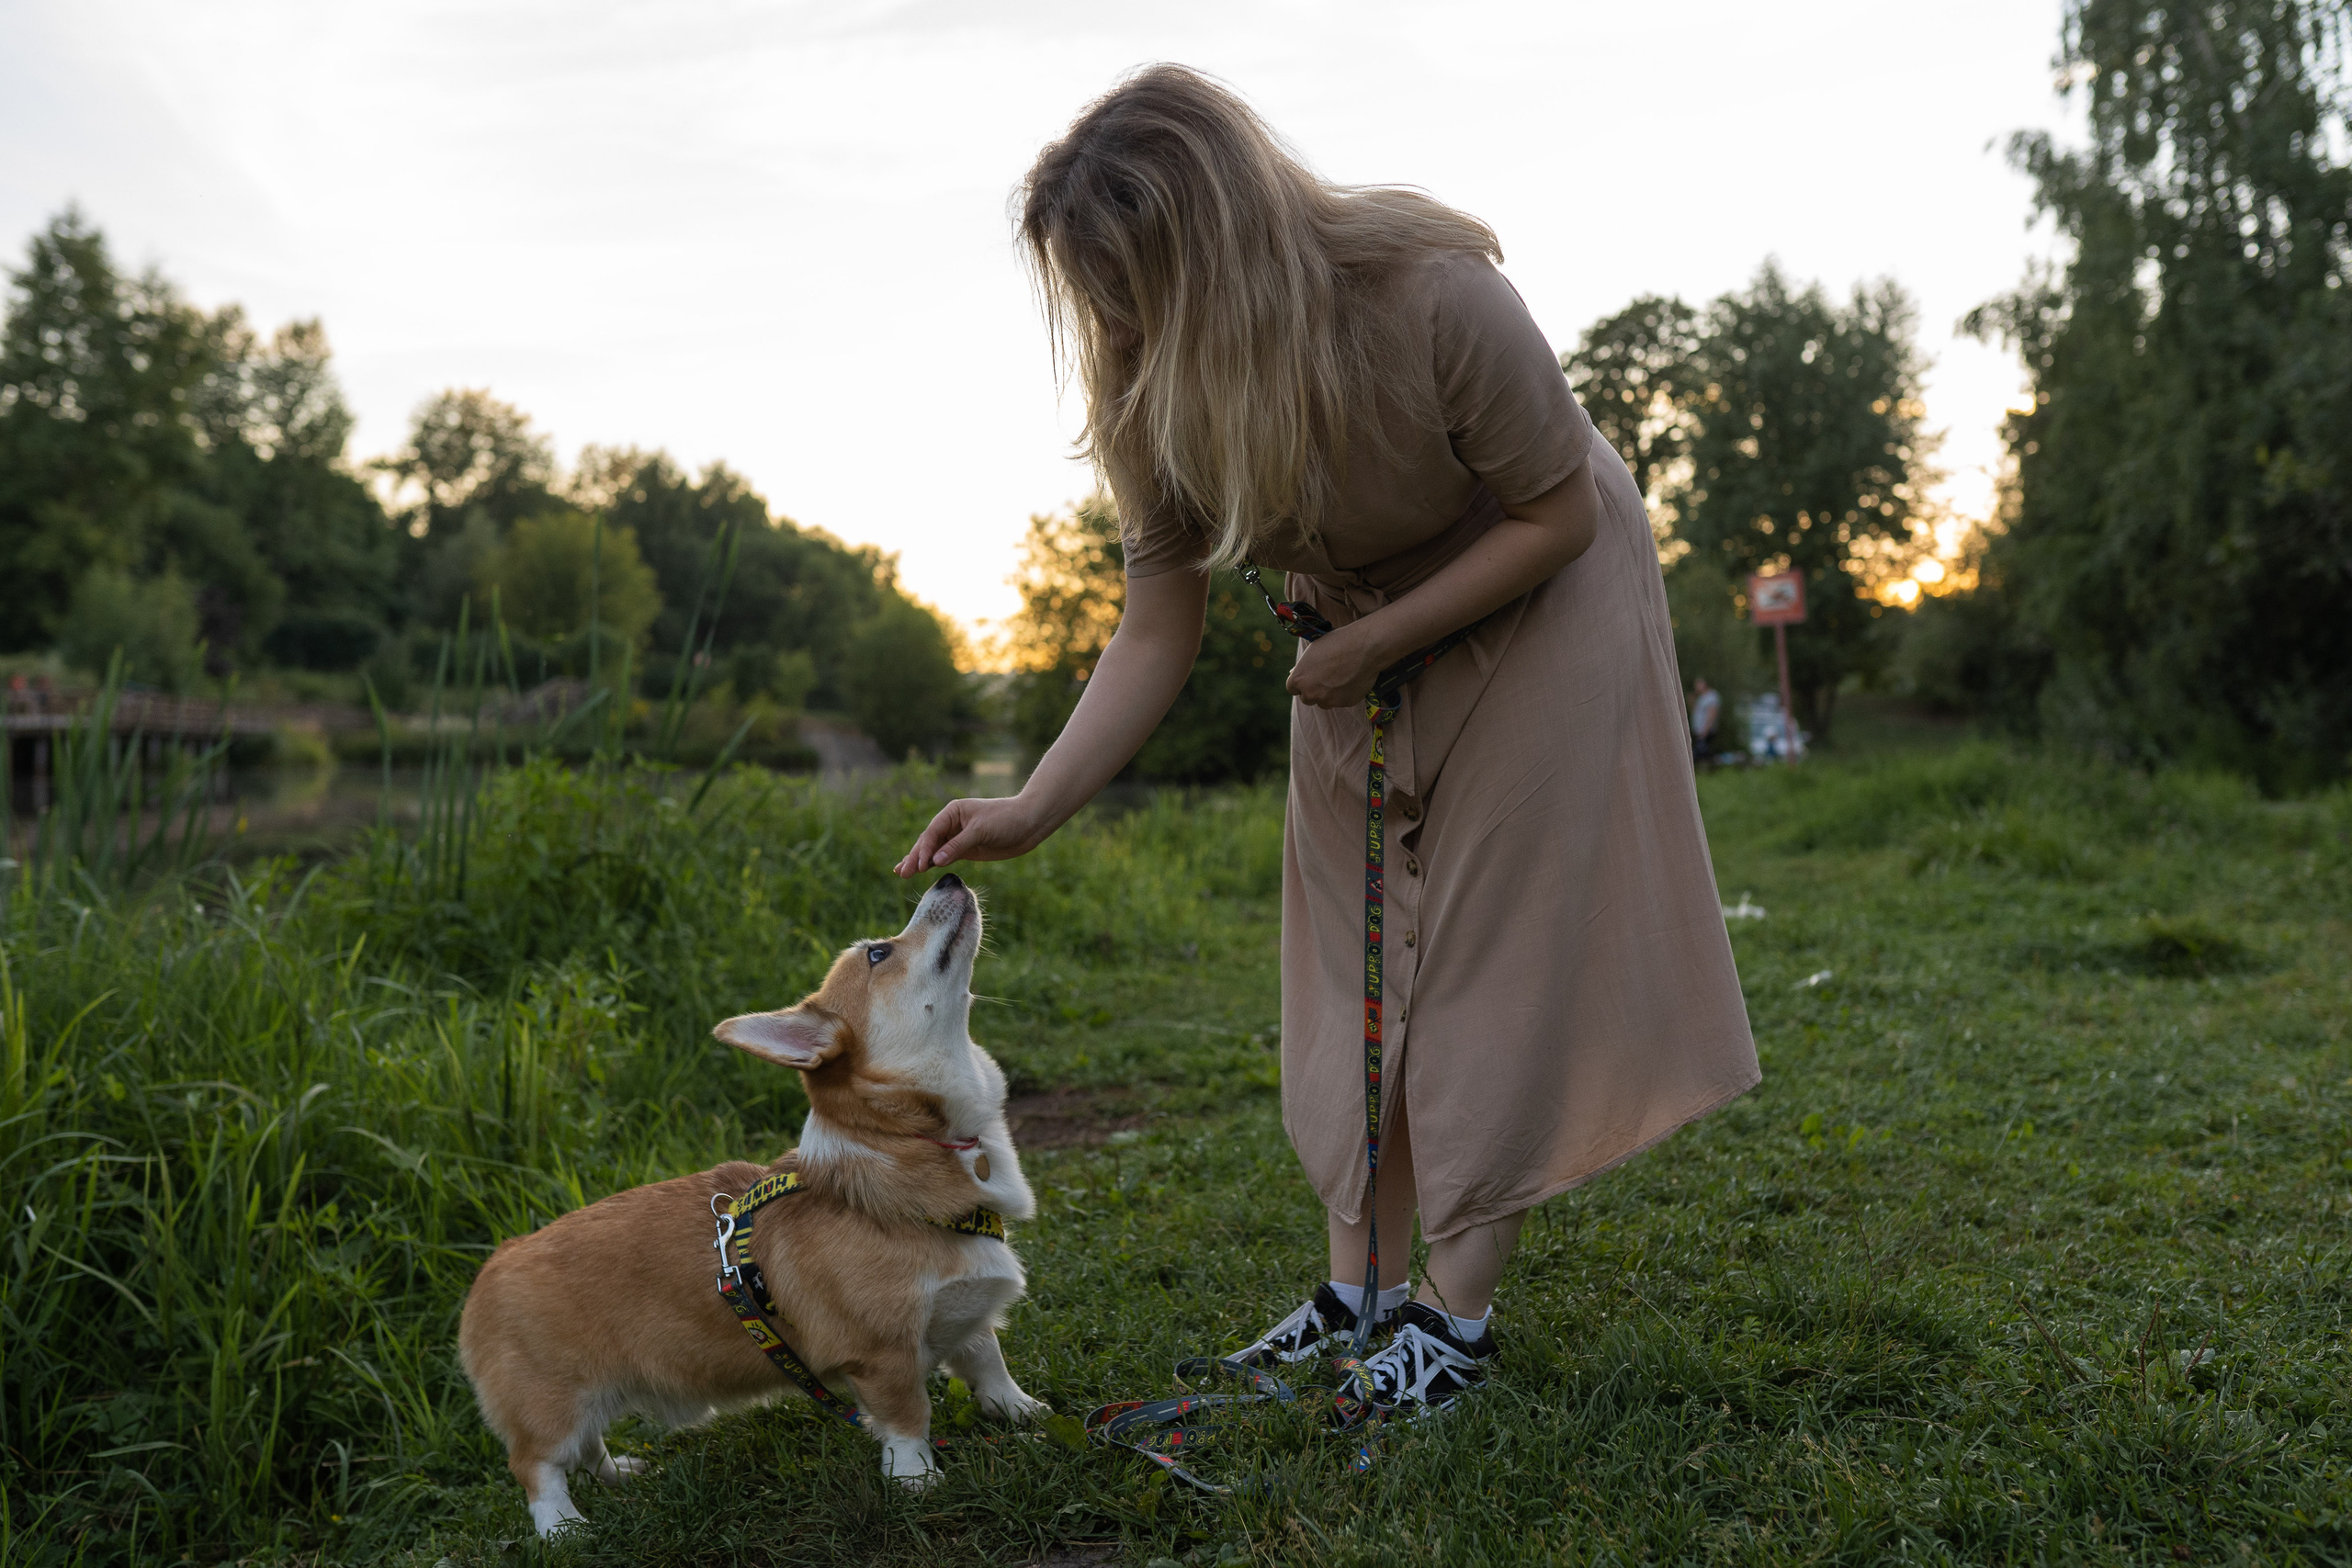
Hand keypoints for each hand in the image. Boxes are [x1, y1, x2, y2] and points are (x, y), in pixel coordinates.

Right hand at [895, 796, 1049, 875]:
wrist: (1030, 823)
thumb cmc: (1006, 819)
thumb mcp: (981, 831)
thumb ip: (958, 846)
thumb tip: (935, 861)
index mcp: (953, 812)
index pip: (932, 832)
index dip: (924, 849)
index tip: (919, 865)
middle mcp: (952, 824)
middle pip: (928, 842)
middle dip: (915, 857)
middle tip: (901, 873)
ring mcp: (958, 838)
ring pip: (934, 851)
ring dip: (919, 862)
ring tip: (901, 873)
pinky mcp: (966, 850)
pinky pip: (945, 858)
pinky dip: (933, 865)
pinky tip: (920, 871)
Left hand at [1285, 621, 1388, 709]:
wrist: (1365, 647)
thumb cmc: (1337, 642)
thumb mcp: (1313, 650)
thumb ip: (1304, 666)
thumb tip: (1294, 672)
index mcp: (1299, 679)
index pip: (1293, 688)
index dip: (1301, 682)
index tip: (1309, 677)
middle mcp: (1311, 693)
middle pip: (1307, 698)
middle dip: (1314, 690)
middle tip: (1325, 678)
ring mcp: (1329, 701)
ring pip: (1325, 702)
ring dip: (1329, 694)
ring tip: (1340, 677)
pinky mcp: (1346, 703)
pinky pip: (1342, 701)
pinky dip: (1345, 694)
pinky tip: (1352, 679)